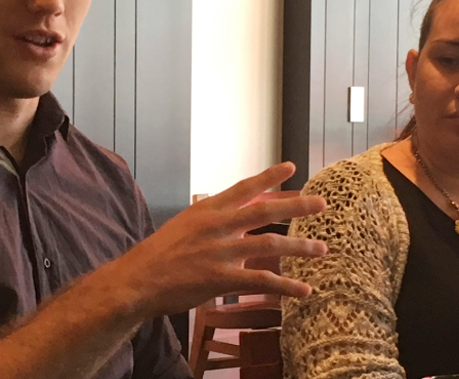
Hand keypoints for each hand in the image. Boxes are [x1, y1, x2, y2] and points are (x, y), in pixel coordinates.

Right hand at [104, 162, 327, 318]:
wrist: (136, 280)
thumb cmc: (158, 255)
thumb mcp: (183, 226)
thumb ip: (210, 219)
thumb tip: (233, 213)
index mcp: (207, 210)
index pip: (243, 188)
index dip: (268, 177)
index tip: (291, 167)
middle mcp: (217, 226)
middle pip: (264, 209)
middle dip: (296, 205)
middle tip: (321, 203)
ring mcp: (220, 251)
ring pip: (269, 243)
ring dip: (299, 246)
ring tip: (321, 249)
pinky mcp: (221, 278)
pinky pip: (261, 280)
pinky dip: (286, 286)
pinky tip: (304, 290)